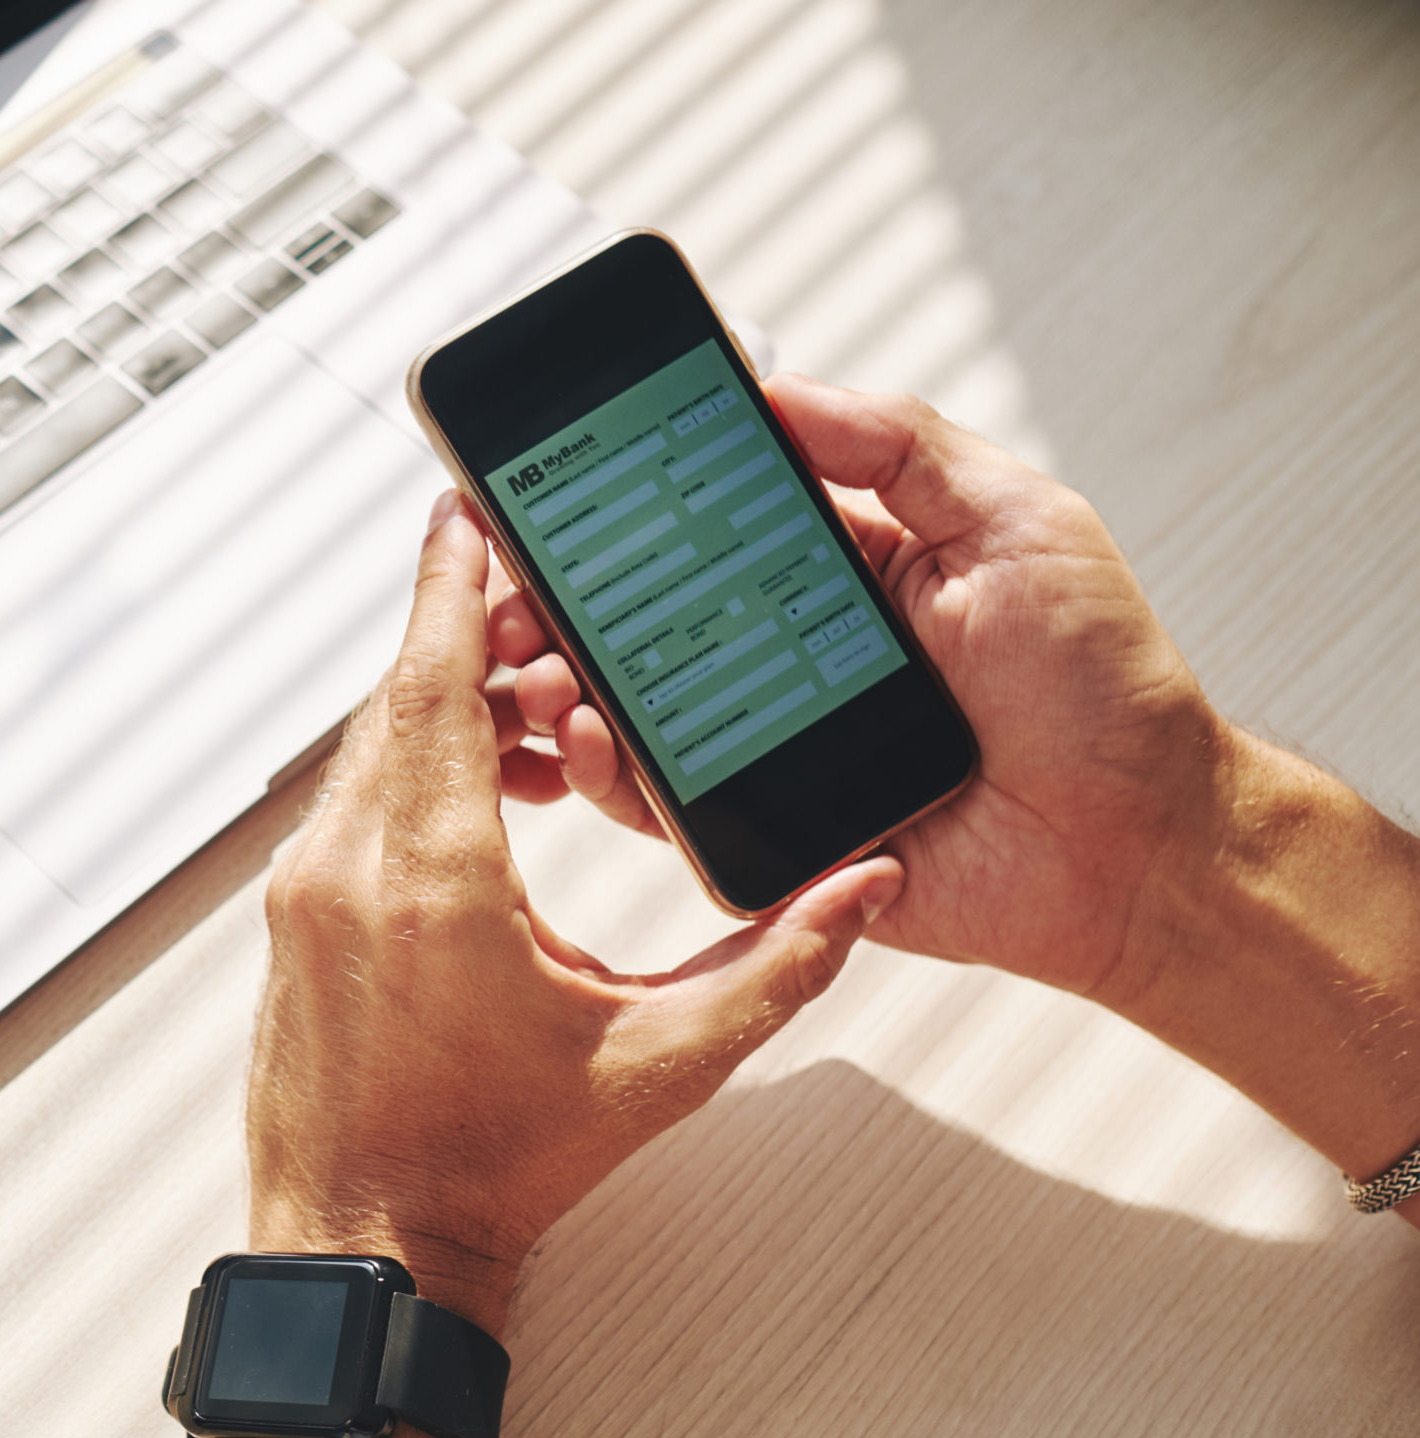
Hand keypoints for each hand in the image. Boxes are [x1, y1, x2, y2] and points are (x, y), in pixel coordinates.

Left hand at [246, 494, 900, 1331]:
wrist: (369, 1246)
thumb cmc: (498, 1165)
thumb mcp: (661, 1063)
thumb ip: (775, 965)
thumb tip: (864, 886)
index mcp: (435, 879)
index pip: (435, 682)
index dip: (457, 587)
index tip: (472, 512)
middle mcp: (348, 867)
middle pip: (402, 698)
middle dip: (473, 641)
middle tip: (547, 611)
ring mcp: (303, 894)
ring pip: (371, 751)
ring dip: (444, 712)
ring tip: (543, 721)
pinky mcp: (289, 921)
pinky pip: (349, 805)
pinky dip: (409, 771)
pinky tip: (486, 801)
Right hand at [491, 377, 1228, 1005]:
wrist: (1137, 846)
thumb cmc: (1102, 690)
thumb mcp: (1018, 521)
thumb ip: (900, 444)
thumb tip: (781, 385)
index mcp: (839, 570)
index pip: (705, 522)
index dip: (626, 503)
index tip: (552, 478)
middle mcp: (788, 655)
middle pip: (642, 616)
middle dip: (557, 598)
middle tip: (505, 581)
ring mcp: (769, 746)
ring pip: (630, 709)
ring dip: (560, 681)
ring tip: (528, 659)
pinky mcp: (764, 833)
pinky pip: (660, 806)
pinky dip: (606, 773)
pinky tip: (582, 735)